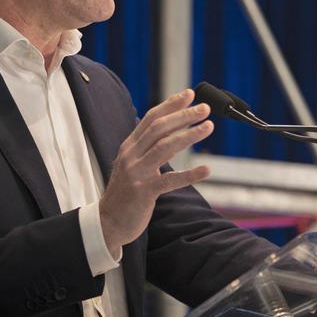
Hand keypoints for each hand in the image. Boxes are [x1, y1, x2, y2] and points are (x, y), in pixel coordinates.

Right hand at [99, 89, 213, 250]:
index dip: (171, 105)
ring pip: (165, 148)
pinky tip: (206, 169)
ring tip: (208, 127)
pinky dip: (189, 174)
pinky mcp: (144, 192)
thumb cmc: (126, 193)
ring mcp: (136, 173)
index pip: (151, 119)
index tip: (189, 94)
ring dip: (189, 135)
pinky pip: (170, 180)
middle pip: (159, 129)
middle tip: (205, 108)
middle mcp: (131, 156)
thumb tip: (169, 130)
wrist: (108, 222)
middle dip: (183, 116)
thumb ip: (147, 148)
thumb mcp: (132, 164)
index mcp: (129, 147)